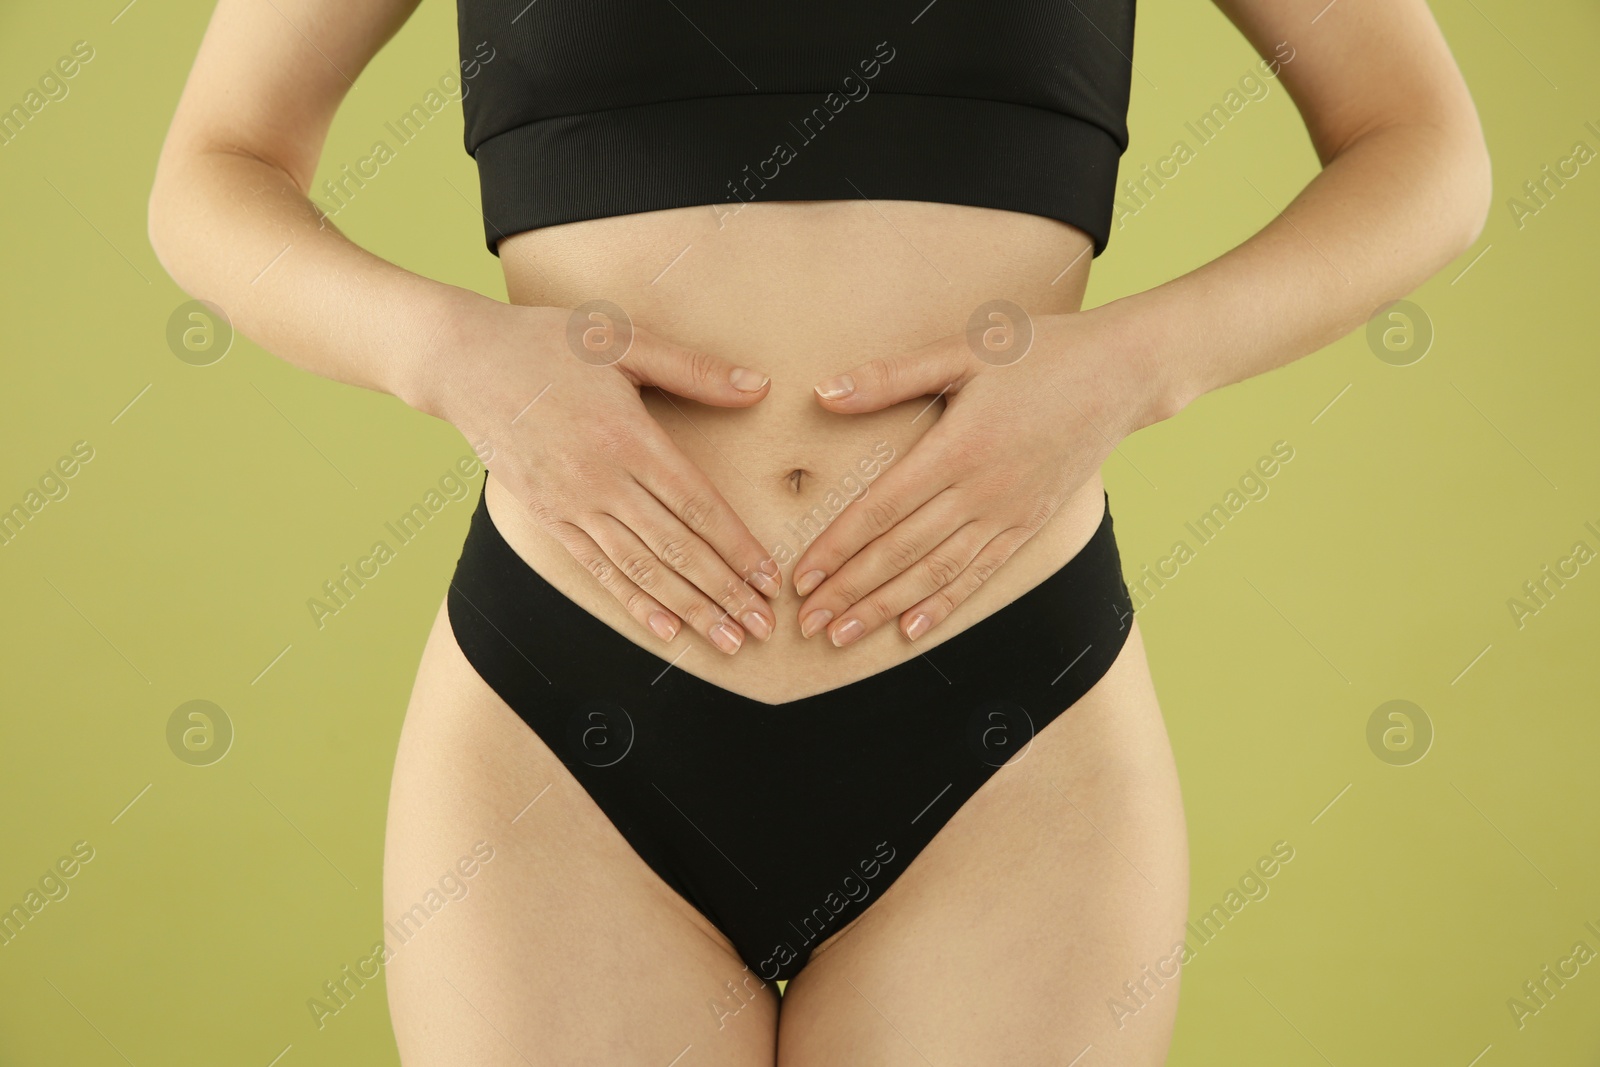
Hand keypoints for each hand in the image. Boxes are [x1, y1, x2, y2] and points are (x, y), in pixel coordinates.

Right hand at [417, 294, 781, 654]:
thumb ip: (693, 369)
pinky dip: (634, 602)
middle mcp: (602, 480)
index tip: (770, 579)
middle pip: (676, 548)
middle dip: (725, 592)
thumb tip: (759, 386)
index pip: (697, 505)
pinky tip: (666, 630)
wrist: (462, 362)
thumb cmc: (548, 343)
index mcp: (629, 437)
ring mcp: (572, 505)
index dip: (738, 547)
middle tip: (762, 626)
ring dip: (688, 609)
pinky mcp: (548, 518)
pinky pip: (598, 570)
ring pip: (641, 569)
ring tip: (727, 641)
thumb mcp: (623, 340)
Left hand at [790, 304, 1169, 646]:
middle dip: (850, 591)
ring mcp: (1008, 514)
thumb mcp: (963, 349)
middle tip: (806, 621)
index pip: (882, 509)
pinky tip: (910, 631)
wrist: (1124, 373)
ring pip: (936, 573)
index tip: (801, 577)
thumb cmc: (1039, 352)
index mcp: (957, 447)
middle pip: (901, 552)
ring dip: (885, 608)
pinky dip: (943, 605)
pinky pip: (980, 574)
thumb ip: (892, 376)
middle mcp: (982, 491)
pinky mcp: (1029, 525)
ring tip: (843, 635)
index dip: (838, 547)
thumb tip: (825, 393)